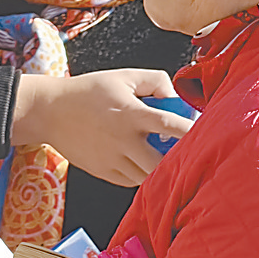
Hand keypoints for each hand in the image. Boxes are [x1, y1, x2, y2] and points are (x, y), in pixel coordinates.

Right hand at [13, 69, 192, 186]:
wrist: (49, 112)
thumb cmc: (87, 92)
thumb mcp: (122, 76)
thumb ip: (155, 81)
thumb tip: (176, 97)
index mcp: (131, 114)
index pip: (171, 127)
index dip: (193, 132)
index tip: (209, 134)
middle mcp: (124, 140)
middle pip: (163, 163)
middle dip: (177, 161)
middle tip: (184, 153)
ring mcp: (113, 159)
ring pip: (149, 176)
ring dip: (160, 168)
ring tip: (161, 156)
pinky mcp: (104, 172)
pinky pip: (132, 181)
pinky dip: (142, 174)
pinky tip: (140, 160)